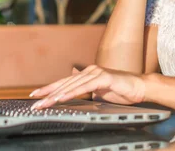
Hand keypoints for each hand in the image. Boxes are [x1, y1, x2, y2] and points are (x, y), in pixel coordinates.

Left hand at [29, 66, 146, 109]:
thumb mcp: (100, 94)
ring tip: (45, 103)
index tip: (35, 95)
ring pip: (72, 85)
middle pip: (65, 83)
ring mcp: (96, 73)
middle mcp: (90, 71)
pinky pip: (85, 87)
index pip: (65, 82)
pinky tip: (62, 97)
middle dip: (48, 93)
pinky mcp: (104, 78)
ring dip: (57, 95)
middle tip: (35, 102)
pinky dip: (72, 92)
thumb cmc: (121, 91)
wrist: (139, 88)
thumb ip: (87, 92)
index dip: (49, 88)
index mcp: (88, 75)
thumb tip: (75, 94)